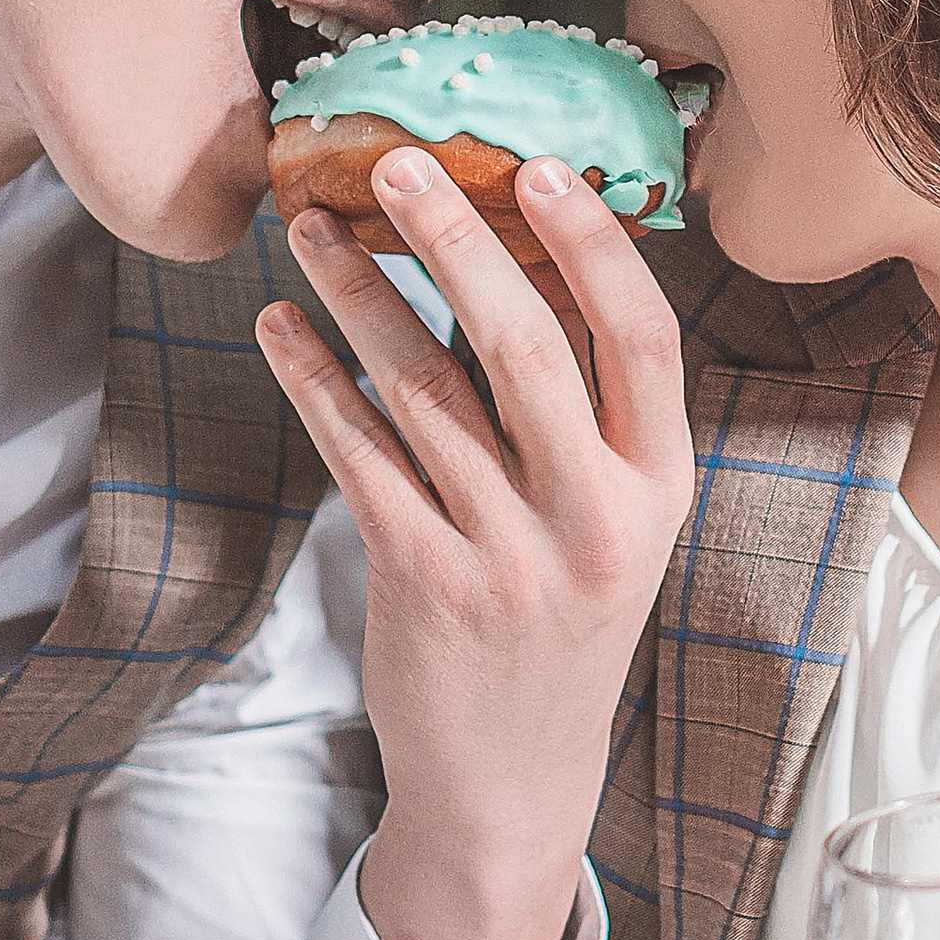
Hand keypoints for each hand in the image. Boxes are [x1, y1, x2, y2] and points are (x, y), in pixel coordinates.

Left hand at [256, 148, 692, 939]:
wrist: (511, 777)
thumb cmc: (559, 620)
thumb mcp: (610, 522)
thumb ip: (583, 413)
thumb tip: (522, 259)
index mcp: (659, 486)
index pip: (641, 340)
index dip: (591, 247)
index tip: (535, 166)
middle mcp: (594, 517)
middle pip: (522, 347)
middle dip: (450, 241)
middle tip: (392, 162)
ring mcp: (508, 554)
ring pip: (423, 391)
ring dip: (355, 297)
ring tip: (306, 230)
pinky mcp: (423, 582)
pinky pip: (358, 454)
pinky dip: (314, 380)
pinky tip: (280, 329)